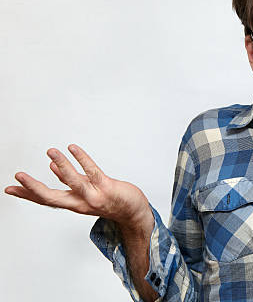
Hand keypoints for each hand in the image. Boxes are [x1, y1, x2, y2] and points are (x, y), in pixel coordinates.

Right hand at [4, 144, 150, 225]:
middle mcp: (80, 203)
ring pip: (73, 182)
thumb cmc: (110, 200)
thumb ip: (69, 181)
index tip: (9, 188)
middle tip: (18, 175)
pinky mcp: (107, 187)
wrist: (133, 212)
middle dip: (34, 188)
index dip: (27, 195)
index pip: (45, 200)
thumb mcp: (85, 193)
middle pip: (52, 198)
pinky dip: (82, 159)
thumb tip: (52, 168)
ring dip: (61, 166)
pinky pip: (93, 171)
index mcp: (73, 204)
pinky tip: (73, 148)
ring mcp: (94, 195)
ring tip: (51, 151)